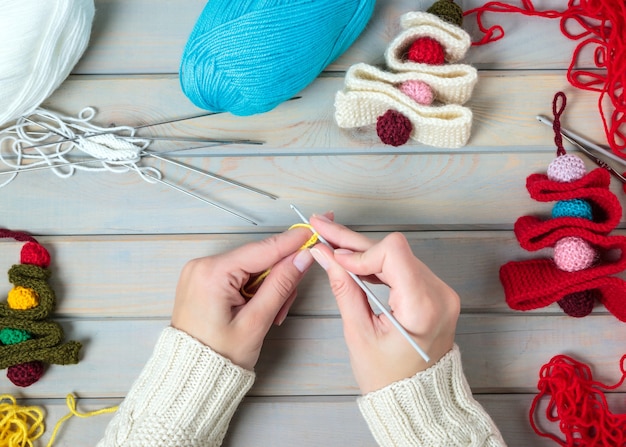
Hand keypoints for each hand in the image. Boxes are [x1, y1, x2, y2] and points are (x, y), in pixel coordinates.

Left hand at [171, 227, 314, 370]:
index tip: (312, 233)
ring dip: (267, 286)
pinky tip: (257, 308)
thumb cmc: (218, 357)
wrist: (191, 378)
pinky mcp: (203, 280)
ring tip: (269, 315)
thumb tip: (302, 257)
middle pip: (257, 258)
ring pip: (250, 267)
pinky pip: (237, 274)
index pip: (262, 250)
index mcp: (212, 273)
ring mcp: (200, 272)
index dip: (291, 242)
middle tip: (285, 304)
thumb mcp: (256, 321)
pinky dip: (253, 288)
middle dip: (278, 276)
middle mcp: (202, 266)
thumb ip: (281, 284)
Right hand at [308, 214, 459, 393]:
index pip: (393, 253)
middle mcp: (440, 294)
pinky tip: (352, 260)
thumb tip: (326, 255)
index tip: (333, 256)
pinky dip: (378, 264)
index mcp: (424, 307)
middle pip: (394, 251)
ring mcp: (441, 292)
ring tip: (331, 243)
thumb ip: (344, 288)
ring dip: (364, 251)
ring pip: (397, 256)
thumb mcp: (359, 333)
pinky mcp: (435, 293)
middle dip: (354, 243)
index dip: (359, 250)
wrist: (416, 400)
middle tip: (322, 229)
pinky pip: (404, 268)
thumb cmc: (388, 377)